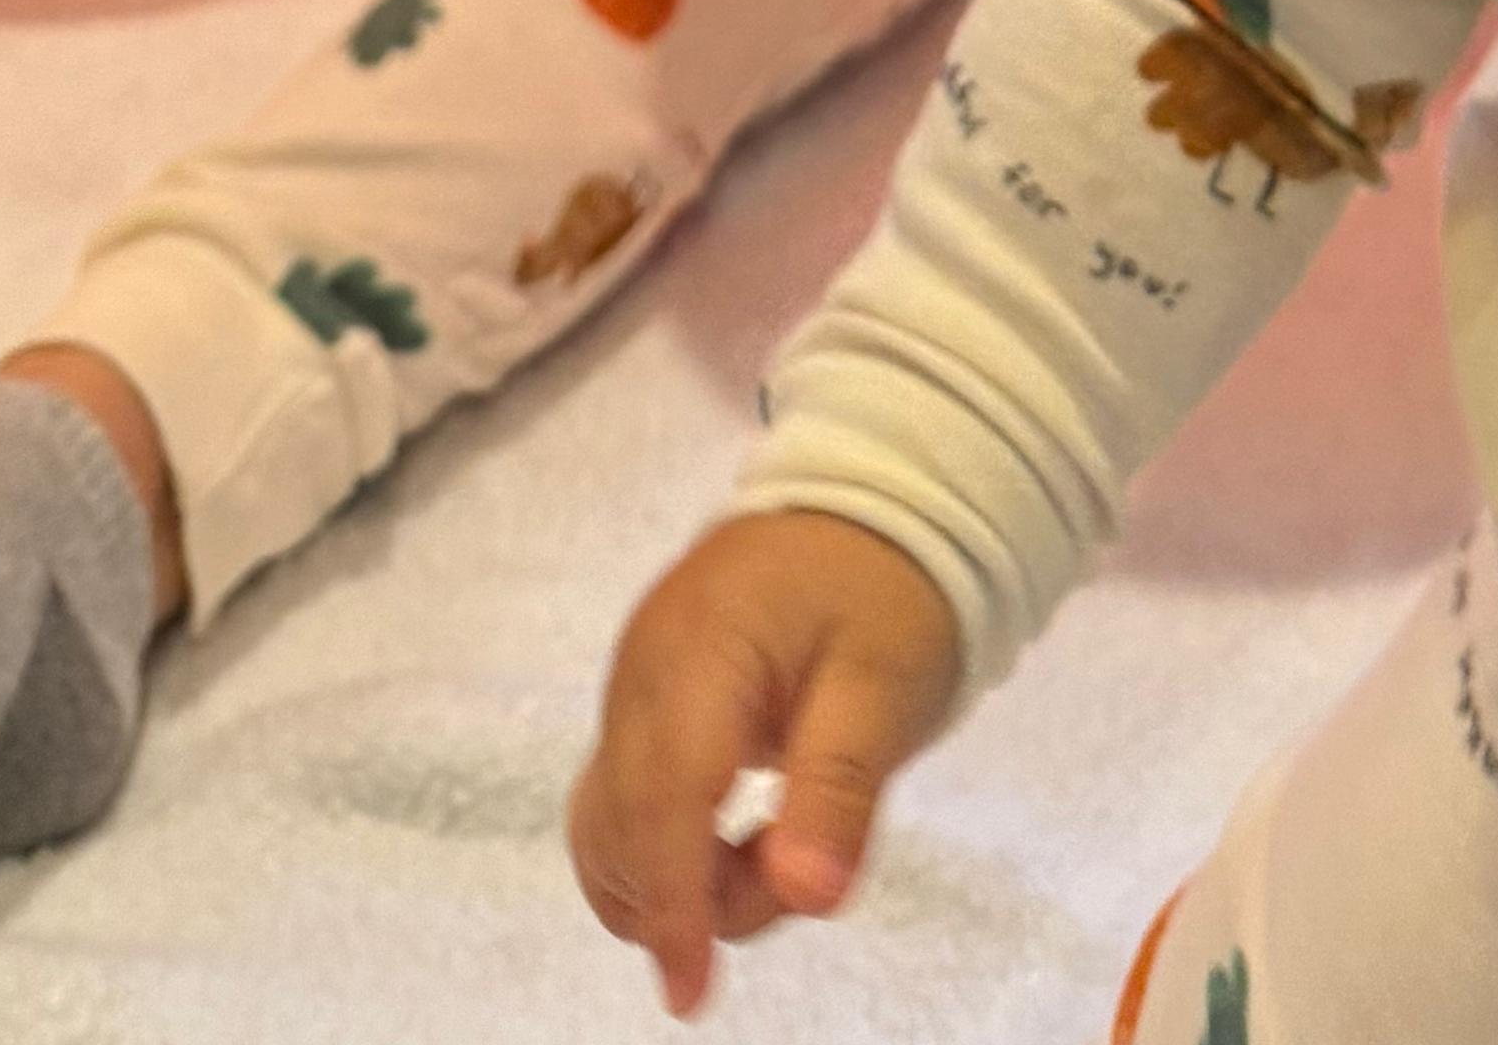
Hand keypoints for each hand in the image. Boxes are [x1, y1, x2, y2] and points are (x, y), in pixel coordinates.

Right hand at [567, 509, 961, 1017]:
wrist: (868, 502)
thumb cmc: (885, 590)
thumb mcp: (886, 686)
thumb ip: (838, 790)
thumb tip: (803, 897)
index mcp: (700, 652)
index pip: (668, 799)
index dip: (675, 903)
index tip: (690, 995)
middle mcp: (642, 670)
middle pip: (627, 823)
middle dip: (695, 892)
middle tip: (798, 871)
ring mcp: (633, 682)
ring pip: (610, 820)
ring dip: (673, 875)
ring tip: (773, 849)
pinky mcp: (641, 698)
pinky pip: (625, 794)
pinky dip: (664, 843)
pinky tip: (734, 838)